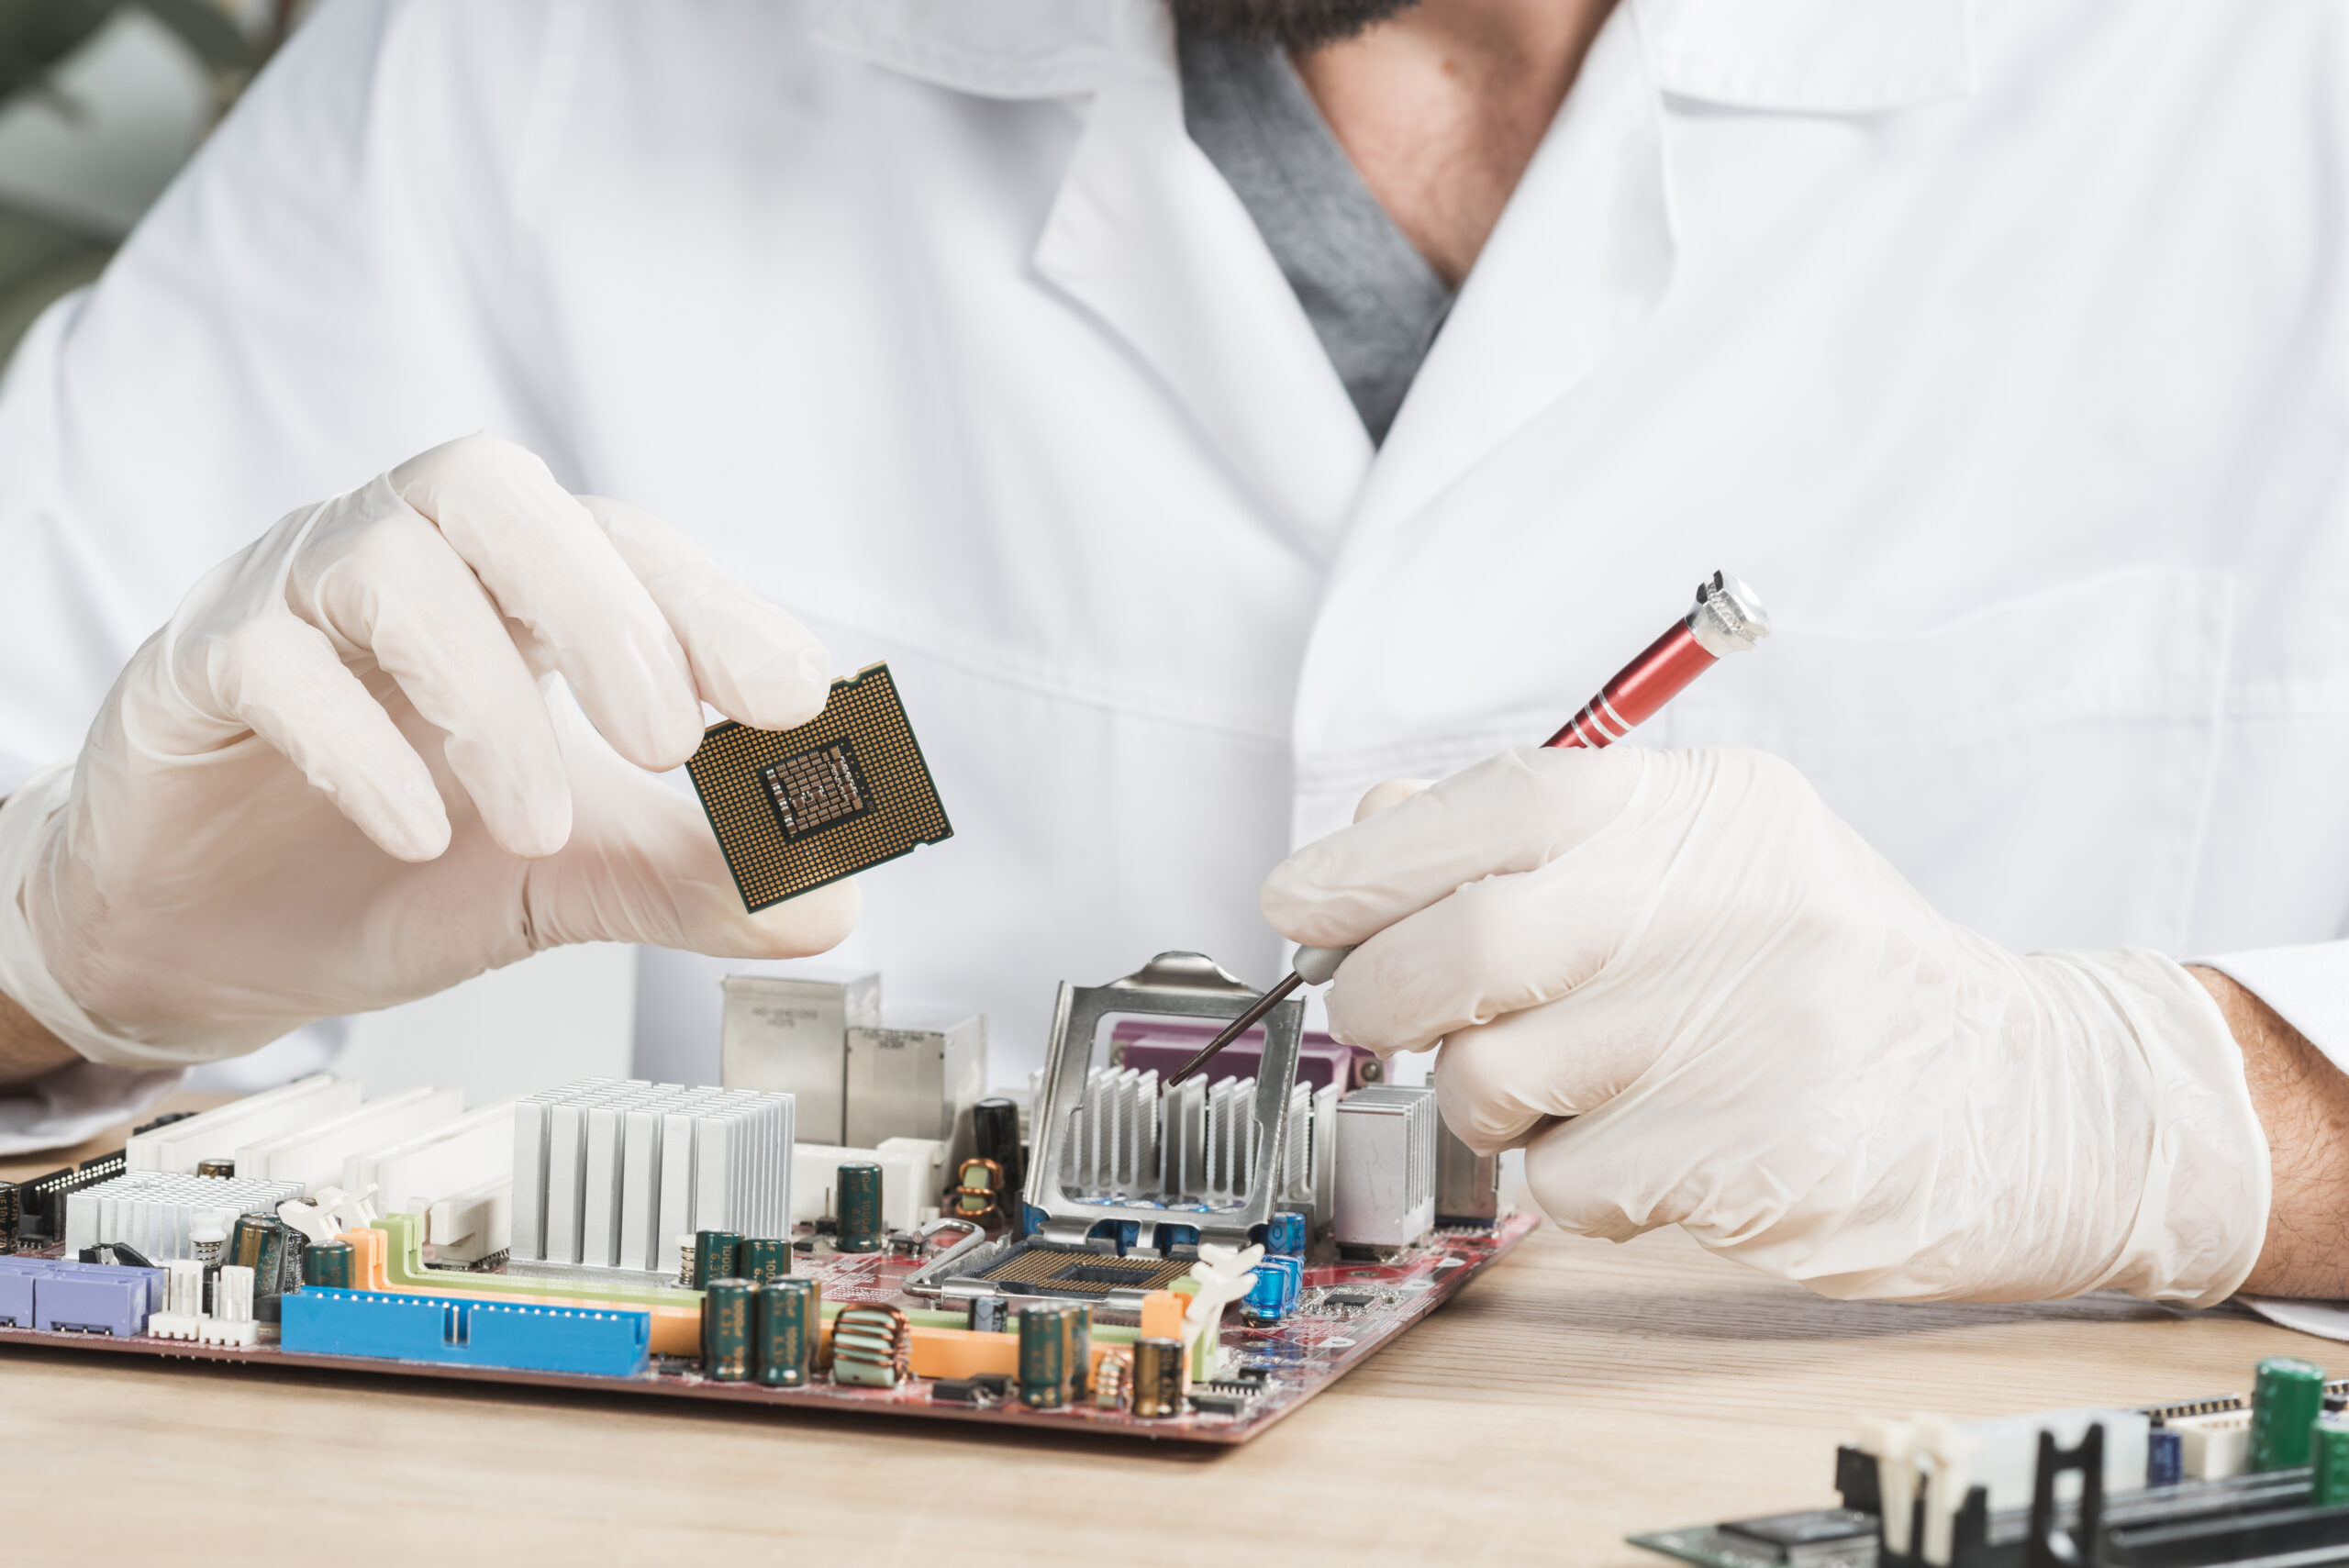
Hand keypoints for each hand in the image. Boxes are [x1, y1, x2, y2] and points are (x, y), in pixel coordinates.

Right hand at [3, 435, 856, 1067]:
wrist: (214, 936)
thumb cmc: (400, 864)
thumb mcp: (572, 877)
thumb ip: (693, 877)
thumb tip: (830, 902)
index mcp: (513, 585)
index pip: (623, 544)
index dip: (712, 607)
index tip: (796, 700)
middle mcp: (405, 556)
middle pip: (497, 492)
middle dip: (603, 611)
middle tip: (669, 743)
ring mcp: (290, 596)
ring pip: (386, 561)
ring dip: (486, 698)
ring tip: (539, 826)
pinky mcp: (194, 665)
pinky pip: (268, 657)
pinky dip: (360, 746)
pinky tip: (422, 834)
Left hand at [1262, 746, 2268, 1303]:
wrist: (2025, 1104)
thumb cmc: (1831, 978)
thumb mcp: (1707, 864)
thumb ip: (1539, 842)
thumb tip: (1366, 834)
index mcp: (1712, 812)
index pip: (1506, 803)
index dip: (1373, 857)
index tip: (1295, 901)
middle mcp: (1732, 905)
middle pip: (1470, 947)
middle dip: (1384, 997)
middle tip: (1385, 1022)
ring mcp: (1747, 1035)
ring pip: (1497, 1078)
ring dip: (1487, 1101)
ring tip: (1567, 1093)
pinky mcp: (1752, 1159)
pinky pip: (1564, 1184)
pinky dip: (1565, 1183)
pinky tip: (1643, 1156)